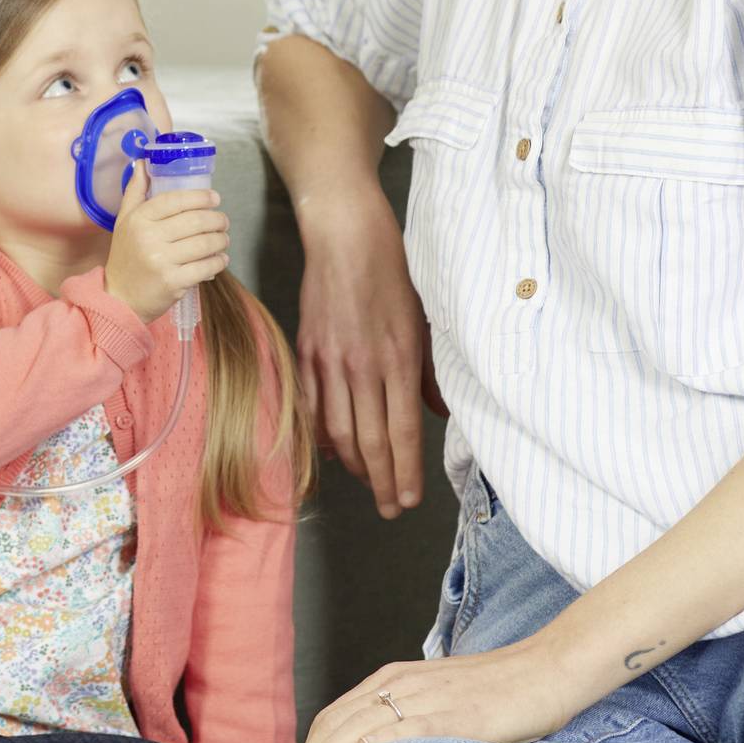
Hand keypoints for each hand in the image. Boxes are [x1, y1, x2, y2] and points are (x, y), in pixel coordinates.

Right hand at [105, 163, 228, 323]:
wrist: (119, 298)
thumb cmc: (125, 256)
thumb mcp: (124, 221)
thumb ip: (135, 191)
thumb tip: (143, 162)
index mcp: (138, 220)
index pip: (175, 200)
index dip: (200, 197)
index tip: (214, 198)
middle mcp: (149, 238)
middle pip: (195, 221)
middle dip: (217, 220)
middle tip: (222, 221)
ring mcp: (161, 261)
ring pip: (205, 244)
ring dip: (221, 240)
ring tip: (223, 239)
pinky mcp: (173, 282)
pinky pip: (206, 267)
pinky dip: (218, 262)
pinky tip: (220, 259)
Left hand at [287, 638, 586, 742]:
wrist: (548, 669)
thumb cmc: (499, 690)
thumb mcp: (441, 699)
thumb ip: (409, 720)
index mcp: (394, 680)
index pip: (334, 716)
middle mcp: (401, 685)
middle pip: (335, 724)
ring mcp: (427, 698)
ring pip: (359, 727)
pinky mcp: (457, 716)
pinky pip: (408, 730)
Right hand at [294, 198, 445, 517]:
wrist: (345, 234)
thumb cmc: (392, 270)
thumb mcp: (425, 319)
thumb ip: (430, 370)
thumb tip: (437, 413)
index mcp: (396, 358)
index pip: (402, 430)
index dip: (406, 471)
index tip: (409, 500)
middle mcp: (361, 366)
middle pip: (369, 441)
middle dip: (382, 481)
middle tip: (391, 509)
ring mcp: (328, 361)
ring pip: (338, 430)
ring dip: (354, 465)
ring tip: (369, 484)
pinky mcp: (306, 351)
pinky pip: (312, 406)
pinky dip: (321, 435)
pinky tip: (334, 452)